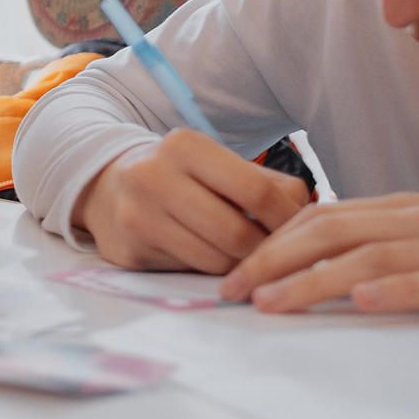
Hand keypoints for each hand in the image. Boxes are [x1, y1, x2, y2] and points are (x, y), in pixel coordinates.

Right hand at [72, 128, 311, 272]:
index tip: (304, 232)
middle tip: (280, 256)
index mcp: (184, 146)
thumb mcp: (216, 165)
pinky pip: (190, 272)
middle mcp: (154, 176)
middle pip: (236, 233)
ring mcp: (137, 214)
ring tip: (249, 259)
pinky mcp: (129, 249)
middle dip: (266, 251)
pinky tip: (214, 261)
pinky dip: (212, 273)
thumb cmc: (178, 177)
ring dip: (241, 266)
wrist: (106, 186)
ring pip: (215, 260)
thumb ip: (267, 185)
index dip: (288, 219)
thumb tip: (312, 214)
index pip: (256, 191)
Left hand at [220, 194, 418, 319]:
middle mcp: (416, 221)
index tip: (232, 271)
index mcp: (401, 211)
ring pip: (369, 257)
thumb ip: (383, 246)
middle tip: (231, 290)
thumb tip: (324, 267)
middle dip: (273, 261)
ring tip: (273, 302)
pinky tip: (366, 302)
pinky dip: (397, 290)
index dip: (272, 242)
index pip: (320, 218)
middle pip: (329, 233)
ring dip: (314, 280)